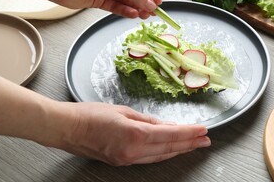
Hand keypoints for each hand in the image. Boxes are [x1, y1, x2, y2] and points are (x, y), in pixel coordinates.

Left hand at [0, 0, 161, 18]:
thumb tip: (149, 4)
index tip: (158, 1)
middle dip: (143, 1)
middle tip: (153, 12)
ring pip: (125, 0)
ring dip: (135, 8)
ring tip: (145, 15)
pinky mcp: (100, 0)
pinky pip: (116, 6)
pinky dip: (124, 11)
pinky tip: (132, 14)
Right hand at [59, 102, 210, 165]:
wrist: (68, 128)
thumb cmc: (91, 115)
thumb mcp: (124, 111)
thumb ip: (147, 120)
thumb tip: (166, 125)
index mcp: (135, 135)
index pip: (170, 134)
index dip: (189, 133)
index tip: (203, 130)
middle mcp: (133, 152)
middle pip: (169, 148)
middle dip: (190, 144)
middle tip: (205, 140)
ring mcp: (128, 160)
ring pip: (161, 156)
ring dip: (179, 150)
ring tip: (194, 145)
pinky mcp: (122, 162)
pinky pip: (149, 158)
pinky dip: (163, 153)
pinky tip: (171, 149)